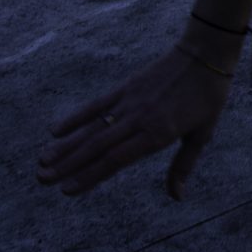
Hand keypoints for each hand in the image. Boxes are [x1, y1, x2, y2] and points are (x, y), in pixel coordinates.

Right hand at [39, 41, 230, 198]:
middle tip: (41, 180)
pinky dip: (76, 117)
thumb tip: (177, 197)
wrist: (207, 54)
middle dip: (68, 165)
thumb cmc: (209, 97)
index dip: (90, 176)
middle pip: (98, 146)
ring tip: (42, 162)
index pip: (117, 159)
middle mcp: (139, 118)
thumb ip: (183, 165)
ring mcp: (130, 101)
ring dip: (66, 145)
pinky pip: (98, 104)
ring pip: (92, 127)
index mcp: (159, 132)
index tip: (67, 191)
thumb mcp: (203, 134)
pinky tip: (54, 130)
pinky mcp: (126, 87)